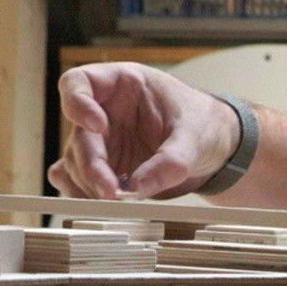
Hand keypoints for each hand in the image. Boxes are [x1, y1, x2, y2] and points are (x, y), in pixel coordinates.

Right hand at [49, 61, 238, 197]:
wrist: (212, 148)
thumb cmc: (202, 125)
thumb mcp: (195, 137)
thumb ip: (171, 161)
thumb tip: (138, 187)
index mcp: (122, 84)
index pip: (79, 81)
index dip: (77, 102)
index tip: (97, 126)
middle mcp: (103, 110)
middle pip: (77, 134)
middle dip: (91, 165)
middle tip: (110, 191)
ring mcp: (101, 140)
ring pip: (73, 161)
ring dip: (88, 184)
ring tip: (118, 201)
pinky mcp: (102, 167)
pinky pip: (74, 180)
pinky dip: (83, 193)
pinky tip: (104, 203)